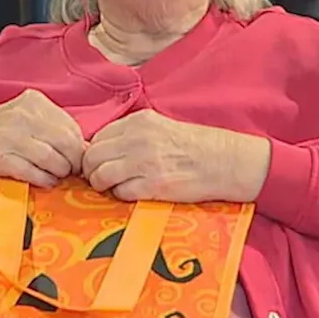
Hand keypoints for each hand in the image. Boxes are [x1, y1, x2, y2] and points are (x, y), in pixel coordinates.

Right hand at [0, 89, 84, 187]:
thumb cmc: (4, 131)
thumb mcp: (29, 119)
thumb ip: (56, 128)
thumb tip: (86, 150)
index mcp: (33, 102)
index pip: (71, 128)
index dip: (80, 149)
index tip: (78, 161)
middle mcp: (21, 115)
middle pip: (65, 144)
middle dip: (73, 163)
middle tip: (71, 172)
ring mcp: (8, 135)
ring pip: (51, 159)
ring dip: (59, 173)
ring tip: (56, 176)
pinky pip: (32, 172)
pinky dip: (44, 180)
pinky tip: (44, 181)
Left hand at [82, 110, 269, 202]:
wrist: (226, 162)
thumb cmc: (195, 146)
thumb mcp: (160, 127)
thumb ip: (131, 134)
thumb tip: (103, 149)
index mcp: (138, 121)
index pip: (97, 137)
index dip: (95, 153)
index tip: (101, 163)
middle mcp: (137, 139)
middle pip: (92, 156)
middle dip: (92, 170)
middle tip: (101, 179)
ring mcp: (144, 162)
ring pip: (100, 175)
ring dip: (103, 185)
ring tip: (114, 187)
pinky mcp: (153, 185)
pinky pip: (120, 193)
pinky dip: (122, 196)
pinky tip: (134, 193)